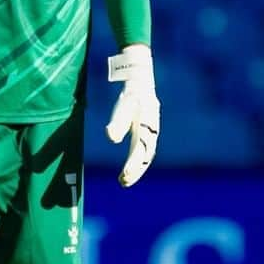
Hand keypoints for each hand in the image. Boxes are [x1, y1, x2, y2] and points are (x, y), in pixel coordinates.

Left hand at [106, 44, 159, 187]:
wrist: (141, 80)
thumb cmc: (130, 94)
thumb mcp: (123, 105)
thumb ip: (118, 122)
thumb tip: (111, 138)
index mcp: (146, 127)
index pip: (139, 151)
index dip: (132, 166)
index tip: (123, 176)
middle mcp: (151, 132)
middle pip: (145, 156)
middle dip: (135, 171)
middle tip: (122, 182)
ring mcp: (152, 132)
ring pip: (147, 155)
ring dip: (137, 168)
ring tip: (125, 180)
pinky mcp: (148, 131)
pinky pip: (146, 150)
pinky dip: (140, 161)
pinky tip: (132, 167)